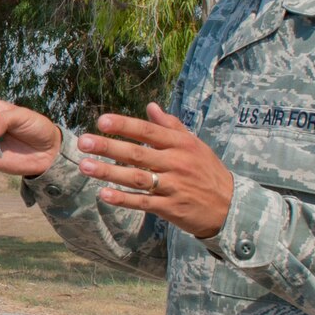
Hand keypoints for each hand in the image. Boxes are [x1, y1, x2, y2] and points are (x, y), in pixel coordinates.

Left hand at [75, 103, 233, 239]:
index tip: (102, 121)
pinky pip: (143, 203)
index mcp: (181, 145)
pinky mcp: (171, 208)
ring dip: (109, 173)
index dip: (125, 126)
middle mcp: (176, 163)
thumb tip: (151, 106)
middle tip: (83, 142)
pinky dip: (124, 199)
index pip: (148, 131)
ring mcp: (173, 186)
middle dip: (108, 147)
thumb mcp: (194, 145)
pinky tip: (103, 194)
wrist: (230, 206)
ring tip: (85, 166)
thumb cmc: (207, 171)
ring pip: (137, 178)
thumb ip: (171, 126)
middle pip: (138, 153)